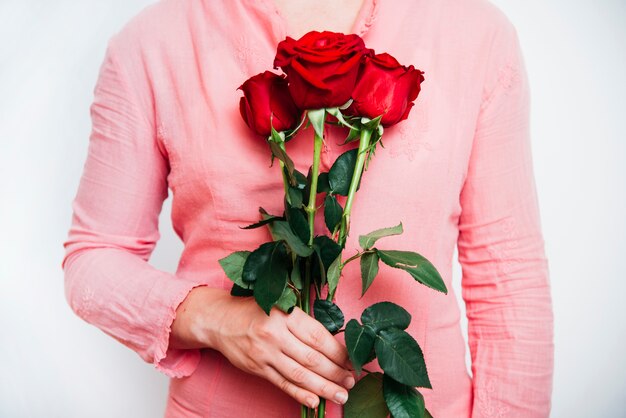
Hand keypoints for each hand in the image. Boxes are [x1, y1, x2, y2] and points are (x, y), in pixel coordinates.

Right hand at [169, 286, 354, 408]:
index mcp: (286, 314)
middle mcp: (276, 334)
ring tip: (341, 394)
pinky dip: (300, 394)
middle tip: (351, 381)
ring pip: (300, 375)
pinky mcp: (257, 368)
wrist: (219, 320)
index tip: (352, 361)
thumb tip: (335, 344)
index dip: (339, 352)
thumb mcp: (280, 305)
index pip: (319, 337)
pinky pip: (282, 384)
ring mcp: (265, 353)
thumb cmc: (255, 310)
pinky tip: (315, 401)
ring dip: (324, 387)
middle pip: (312, 358)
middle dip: (336, 372)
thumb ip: (303, 322)